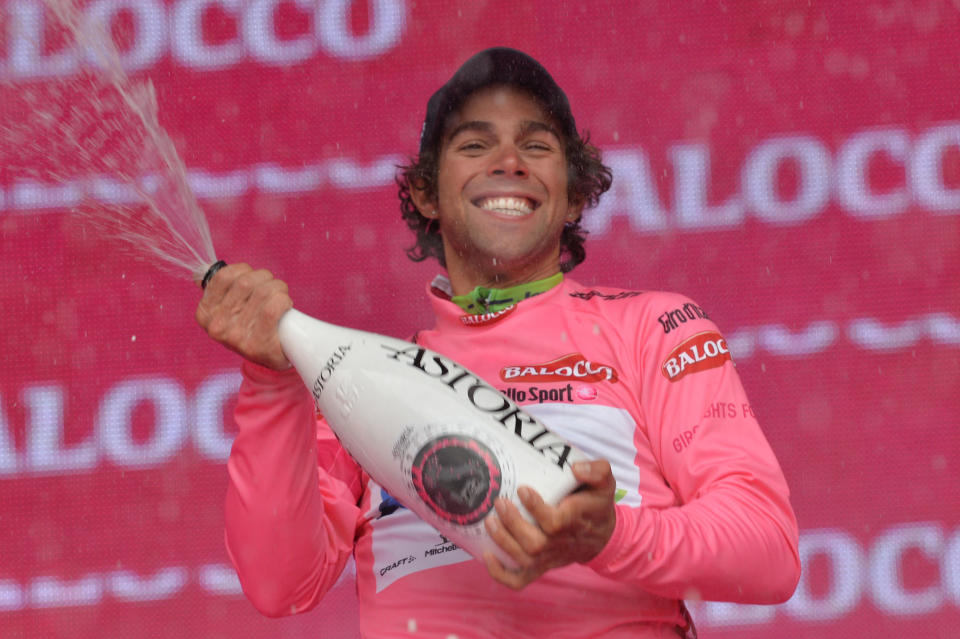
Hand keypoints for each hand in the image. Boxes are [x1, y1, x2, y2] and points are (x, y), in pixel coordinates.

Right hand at [195, 263, 292, 369]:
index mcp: (205, 313)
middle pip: (246, 282)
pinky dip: (283, 301)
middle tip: (273, 288)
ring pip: (263, 292)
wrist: (270, 359)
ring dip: (278, 288)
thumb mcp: (227, 311)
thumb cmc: (250, 326)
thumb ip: (218, 290)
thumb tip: (206, 268)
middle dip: (266, 279)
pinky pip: (272, 308)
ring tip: (280, 296)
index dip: (245, 270)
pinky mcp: (257, 345)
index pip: (224, 276)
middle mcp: (217, 326)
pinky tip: (286, 305)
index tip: (255, 279)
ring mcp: (236, 337)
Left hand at [482, 459, 616, 589]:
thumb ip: (597, 471)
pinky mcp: (541, 566)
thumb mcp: (605, 484)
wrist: (602, 536)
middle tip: (500, 502)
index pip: (554, 522)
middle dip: (513, 524)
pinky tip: (487, 556)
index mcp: (575, 521)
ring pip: (524, 558)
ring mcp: (549, 557)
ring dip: (503, 542)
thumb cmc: (596, 505)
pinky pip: (521, 579)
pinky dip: (501, 573)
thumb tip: (576, 468)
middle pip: (534, 543)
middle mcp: (560, 543)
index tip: (523, 490)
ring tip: (490, 521)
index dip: (536, 508)